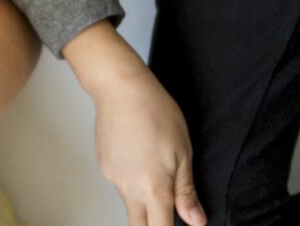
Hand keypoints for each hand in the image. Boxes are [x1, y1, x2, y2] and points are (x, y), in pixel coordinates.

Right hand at [88, 58, 204, 225]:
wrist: (120, 88)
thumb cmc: (155, 113)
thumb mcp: (183, 153)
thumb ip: (186, 192)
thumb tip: (196, 221)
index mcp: (153, 188)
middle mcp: (128, 187)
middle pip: (139, 225)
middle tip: (164, 216)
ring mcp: (112, 176)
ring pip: (130, 203)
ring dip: (143, 203)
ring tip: (156, 177)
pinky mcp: (103, 163)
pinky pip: (119, 184)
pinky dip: (131, 183)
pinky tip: (139, 161)